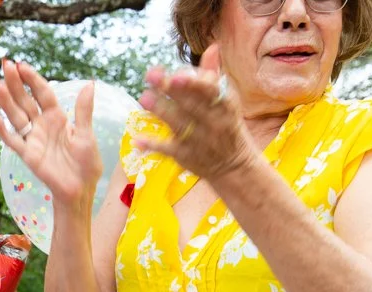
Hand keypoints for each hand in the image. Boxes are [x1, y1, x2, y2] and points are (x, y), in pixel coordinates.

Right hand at [0, 60, 102, 206]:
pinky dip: (3, 129)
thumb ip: (83, 111)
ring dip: (6, 100)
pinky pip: (13, 140)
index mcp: (57, 117)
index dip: (32, 79)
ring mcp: (33, 139)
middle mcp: (42, 125)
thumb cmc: (86, 164)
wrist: (80, 190)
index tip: (22, 65)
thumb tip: (89, 84)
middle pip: (25, 100)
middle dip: (15, 83)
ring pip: (16, 116)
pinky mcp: (28, 155)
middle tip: (5, 64)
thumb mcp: (87, 134)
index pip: (42, 93)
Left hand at [133, 44, 256, 180]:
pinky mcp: (186, 156)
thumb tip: (212, 47)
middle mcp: (213, 121)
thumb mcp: (226, 101)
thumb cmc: (226, 124)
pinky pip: (168, 150)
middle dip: (171, 90)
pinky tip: (137, 139)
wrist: (234, 165)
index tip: (176, 74)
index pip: (209, 91)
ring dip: (160, 111)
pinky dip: (153, 145)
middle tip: (151, 76)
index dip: (193, 83)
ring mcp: (199, 140)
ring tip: (143, 98)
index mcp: (224, 104)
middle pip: (190, 105)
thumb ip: (213, 75)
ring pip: (178, 124)